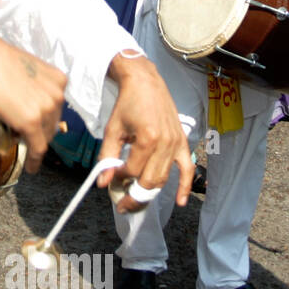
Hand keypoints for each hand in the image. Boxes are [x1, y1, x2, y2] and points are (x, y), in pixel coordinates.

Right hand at [0, 24, 66, 172]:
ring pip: (44, 137)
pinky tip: (31, 167)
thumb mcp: (24, 73)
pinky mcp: (32, 123)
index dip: (46, 120)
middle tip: (26, 137)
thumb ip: (32, 88)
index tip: (40, 127)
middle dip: (40, 132)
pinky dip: (34, 161)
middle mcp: (57, 94)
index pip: (56, 108)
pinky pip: (37, 148)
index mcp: (58, 80)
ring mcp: (45, 109)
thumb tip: (24, 102)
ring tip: (23, 149)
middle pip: (53, 123)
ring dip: (34, 144)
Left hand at [98, 52, 192, 211]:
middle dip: (134, 196)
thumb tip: (102, 182)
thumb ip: (107, 157)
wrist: (146, 83)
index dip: (119, 178)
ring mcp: (176, 144)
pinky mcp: (183, 143)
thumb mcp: (113, 130)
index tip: (111, 178)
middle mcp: (165, 143)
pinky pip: (187, 169)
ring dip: (150, 193)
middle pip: (150, 181)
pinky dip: (184, 186)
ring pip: (164, 178)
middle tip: (122, 205)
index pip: (132, 171)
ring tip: (136, 201)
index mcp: (147, 139)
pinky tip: (180, 201)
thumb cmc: (127, 104)